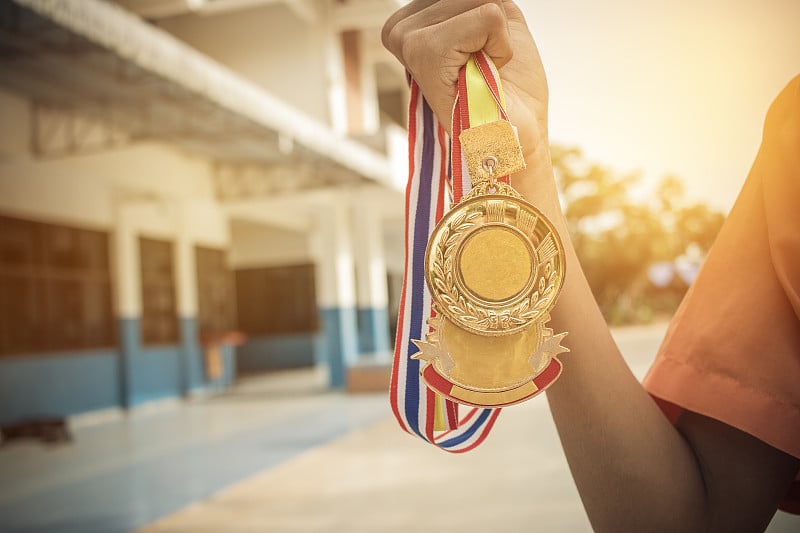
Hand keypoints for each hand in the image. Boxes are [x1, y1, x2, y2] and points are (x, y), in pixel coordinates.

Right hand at [382, 0, 548, 161]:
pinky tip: (483, 76)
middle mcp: (401, 31)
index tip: (479, 55)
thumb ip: (476, 3)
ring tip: (481, 72)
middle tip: (481, 67)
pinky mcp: (424, 52)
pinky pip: (488, 16)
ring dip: (496, 36)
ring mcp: (409, 41)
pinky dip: (501, 45)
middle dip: (492, 23)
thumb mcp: (496, 23)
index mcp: (411, 24)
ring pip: (479, 2)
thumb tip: (482, 1)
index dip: (488, 16)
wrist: (514, 132)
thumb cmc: (508, 86)